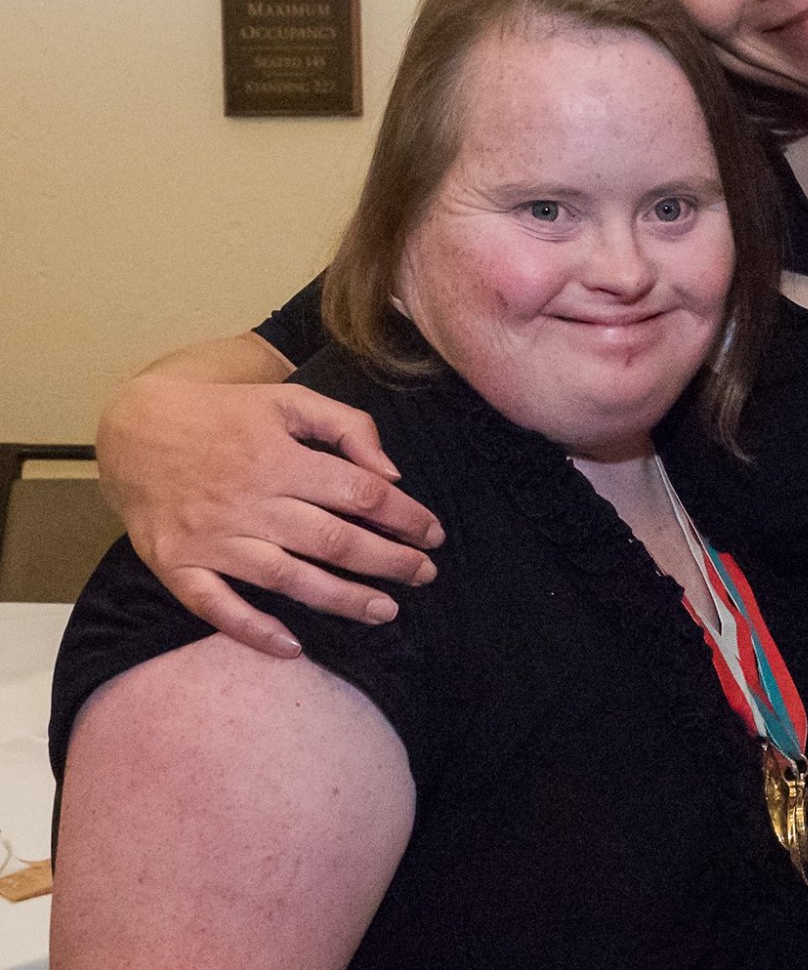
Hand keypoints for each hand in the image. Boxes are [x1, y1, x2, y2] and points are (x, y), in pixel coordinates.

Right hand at [97, 376, 444, 657]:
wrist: (135, 428)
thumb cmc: (225, 414)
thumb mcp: (289, 400)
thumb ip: (347, 427)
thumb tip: (391, 474)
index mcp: (279, 459)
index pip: (359, 494)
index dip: (404, 516)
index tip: (433, 534)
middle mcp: (248, 502)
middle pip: (332, 541)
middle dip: (388, 562)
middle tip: (425, 575)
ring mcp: (211, 539)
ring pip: (287, 579)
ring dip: (341, 600)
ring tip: (385, 611)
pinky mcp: (177, 566)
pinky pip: (216, 608)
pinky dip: (253, 631)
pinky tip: (293, 647)